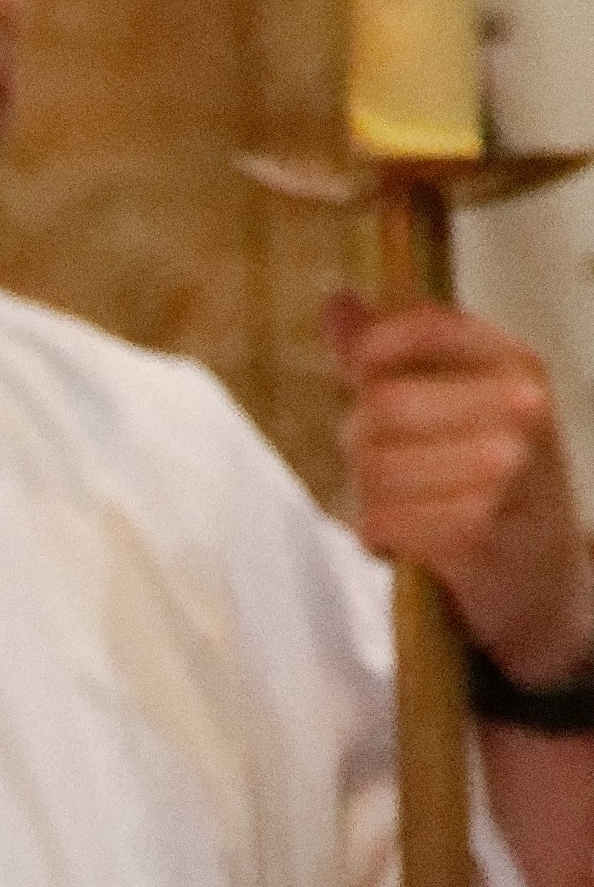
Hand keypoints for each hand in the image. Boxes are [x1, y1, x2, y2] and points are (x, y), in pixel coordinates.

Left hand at [336, 294, 593, 687]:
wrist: (548, 586)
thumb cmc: (490, 489)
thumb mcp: (458, 411)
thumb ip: (391, 358)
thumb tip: (337, 300)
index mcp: (519, 366)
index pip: (425, 325)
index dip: (373, 353)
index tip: (366, 381)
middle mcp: (522, 409)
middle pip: (377, 408)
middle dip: (365, 450)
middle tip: (400, 479)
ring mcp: (507, 470)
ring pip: (371, 469)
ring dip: (373, 502)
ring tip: (415, 515)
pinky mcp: (477, 530)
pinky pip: (379, 522)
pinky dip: (381, 541)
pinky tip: (417, 549)